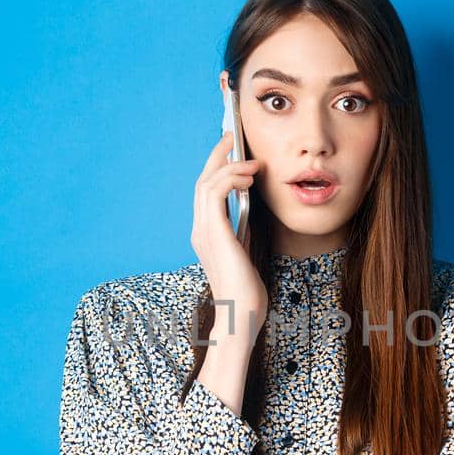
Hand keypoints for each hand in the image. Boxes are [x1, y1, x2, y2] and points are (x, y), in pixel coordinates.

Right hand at [194, 74, 267, 336]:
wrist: (242, 320)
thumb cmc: (248, 295)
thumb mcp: (249, 254)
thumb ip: (245, 231)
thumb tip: (253, 209)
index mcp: (208, 234)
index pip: (208, 191)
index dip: (219, 167)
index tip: (235, 150)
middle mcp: (201, 230)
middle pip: (203, 180)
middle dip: (218, 154)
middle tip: (235, 134)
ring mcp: (203, 231)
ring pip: (206, 182)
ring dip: (227, 162)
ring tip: (246, 152)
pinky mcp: (213, 233)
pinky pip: (215, 192)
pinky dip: (230, 177)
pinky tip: (249, 174)